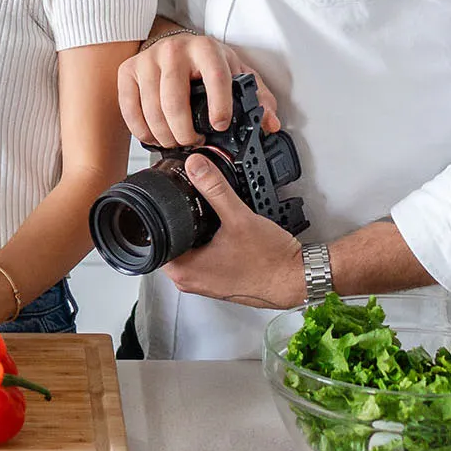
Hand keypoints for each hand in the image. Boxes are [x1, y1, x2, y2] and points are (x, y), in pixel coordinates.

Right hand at [118, 31, 279, 148]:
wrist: (174, 43)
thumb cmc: (206, 62)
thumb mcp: (236, 72)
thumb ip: (257, 97)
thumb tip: (271, 124)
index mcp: (207, 50)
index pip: (215, 78)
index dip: (219, 106)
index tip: (219, 126)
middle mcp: (174, 51)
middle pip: (174, 101)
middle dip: (184, 132)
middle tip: (192, 142)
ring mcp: (148, 60)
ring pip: (151, 109)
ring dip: (164, 135)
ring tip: (176, 141)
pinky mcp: (128, 71)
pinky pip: (129, 109)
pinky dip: (142, 130)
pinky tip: (154, 136)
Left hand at [162, 155, 304, 308]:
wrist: (296, 278)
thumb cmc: (270, 261)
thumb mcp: (238, 217)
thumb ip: (214, 188)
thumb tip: (196, 166)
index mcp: (185, 272)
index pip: (154, 241)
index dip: (159, 218)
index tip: (165, 203)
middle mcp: (191, 281)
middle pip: (171, 243)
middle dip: (179, 222)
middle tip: (191, 203)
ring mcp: (205, 283)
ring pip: (188, 250)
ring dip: (195, 233)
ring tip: (210, 217)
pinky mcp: (220, 281)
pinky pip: (204, 257)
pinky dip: (208, 243)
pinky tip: (222, 232)